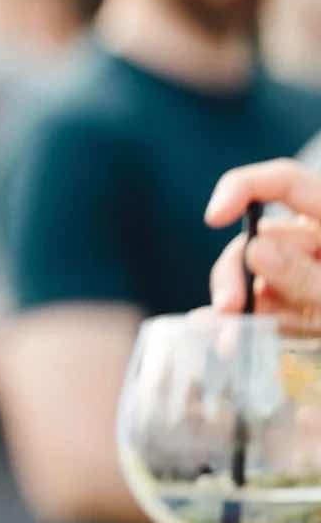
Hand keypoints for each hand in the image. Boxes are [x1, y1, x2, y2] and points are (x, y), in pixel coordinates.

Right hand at [208, 160, 320, 329]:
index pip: (284, 181)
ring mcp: (306, 272)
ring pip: (256, 276)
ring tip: (230, 338)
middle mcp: (316, 241)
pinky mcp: (301, 306)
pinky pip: (267, 307)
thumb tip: (253, 249)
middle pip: (259, 238)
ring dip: (239, 303)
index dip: (242, 189)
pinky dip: (248, 323)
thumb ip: (306, 275)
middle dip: (235, 272)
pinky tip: (229, 341)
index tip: (213, 218)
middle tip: (228, 306)